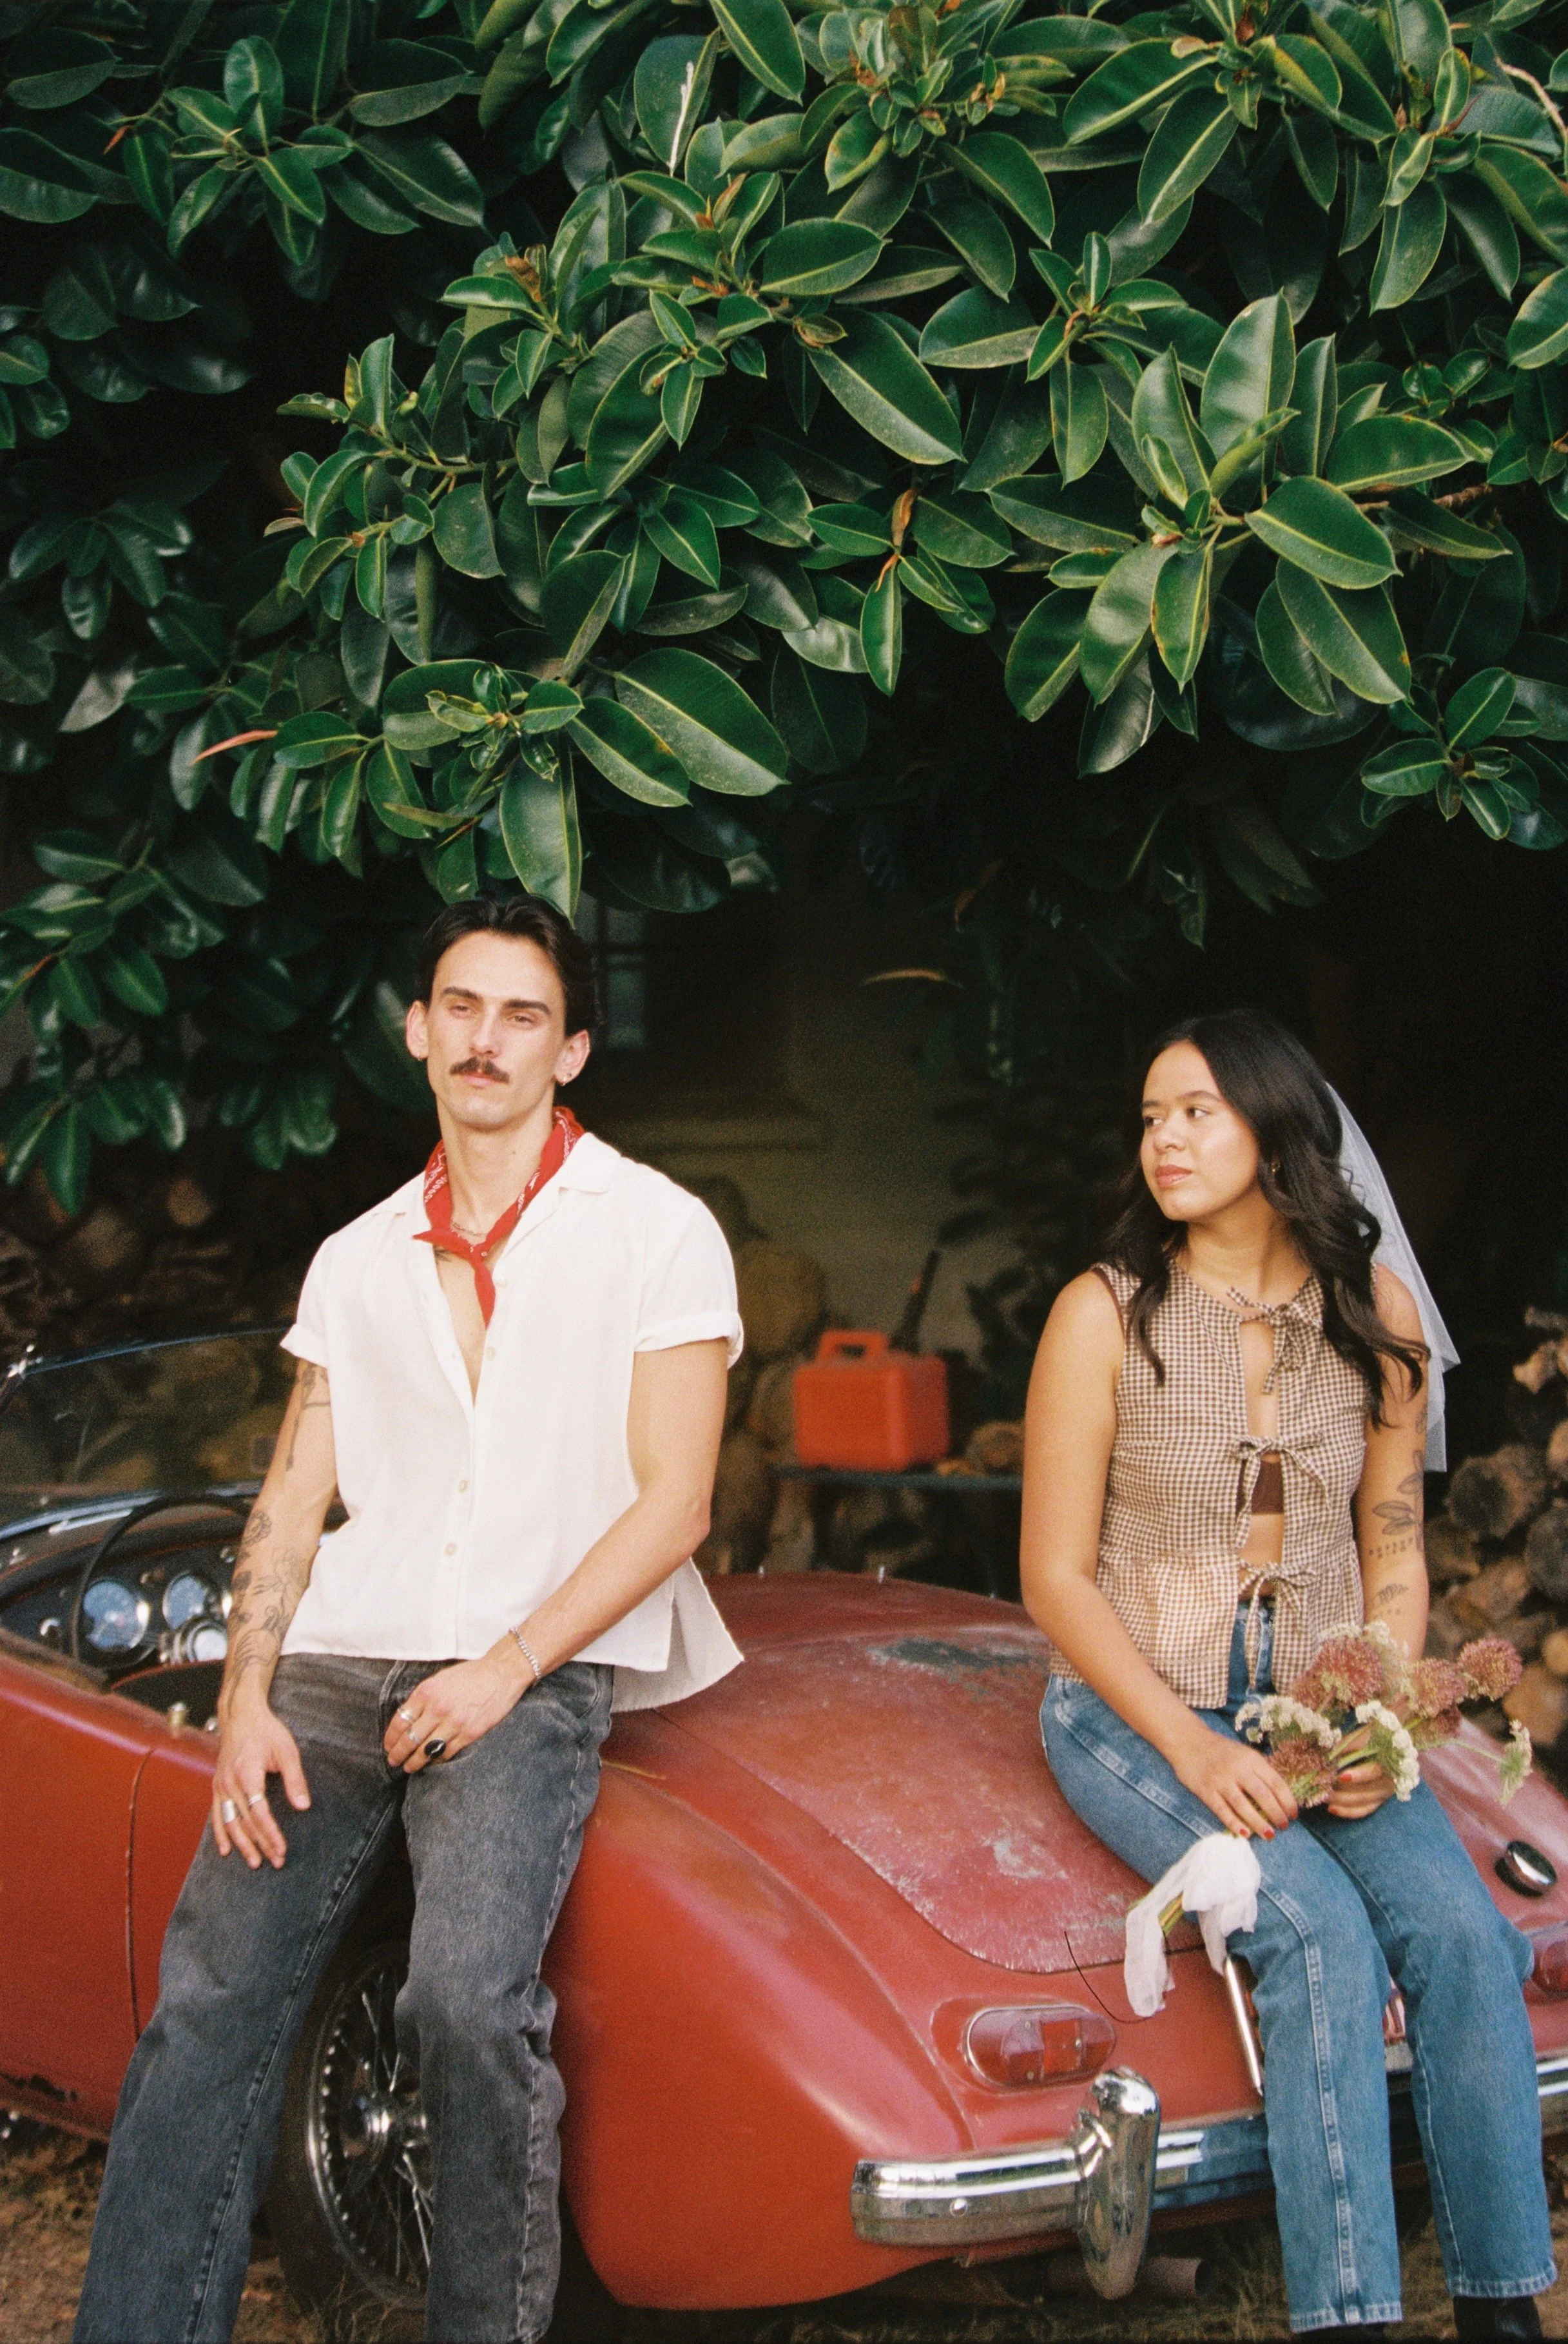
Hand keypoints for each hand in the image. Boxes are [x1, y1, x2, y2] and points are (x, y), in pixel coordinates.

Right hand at [212, 1703, 310, 1869]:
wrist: (241, 1716)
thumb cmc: (266, 1731)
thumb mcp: (287, 1750)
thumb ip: (295, 1778)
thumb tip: (303, 1806)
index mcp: (247, 1774)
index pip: (259, 1813)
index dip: (270, 1834)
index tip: (282, 1849)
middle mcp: (230, 1783)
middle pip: (244, 1822)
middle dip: (260, 1845)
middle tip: (275, 1861)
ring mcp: (220, 1786)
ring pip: (229, 1823)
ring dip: (242, 1845)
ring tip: (255, 1862)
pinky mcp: (217, 1786)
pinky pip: (216, 1815)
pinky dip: (220, 1833)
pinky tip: (226, 1850)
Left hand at [383, 1645, 531, 1774]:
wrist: (501, 1673)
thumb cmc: (470, 1675)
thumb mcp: (439, 1679)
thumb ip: (423, 1698)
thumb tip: (407, 1719)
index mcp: (427, 1692)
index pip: (400, 1721)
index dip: (391, 1738)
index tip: (388, 1746)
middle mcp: (437, 1708)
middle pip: (409, 1739)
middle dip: (398, 1754)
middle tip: (393, 1761)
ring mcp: (454, 1722)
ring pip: (426, 1751)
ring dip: (414, 1762)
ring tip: (409, 1768)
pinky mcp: (470, 1733)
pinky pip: (447, 1753)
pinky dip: (436, 1760)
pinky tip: (432, 1762)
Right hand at [1169, 1721, 1298, 1838]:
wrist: (1188, 1740)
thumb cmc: (1221, 1750)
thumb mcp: (1244, 1753)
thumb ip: (1259, 1771)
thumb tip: (1280, 1796)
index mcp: (1251, 1759)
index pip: (1276, 1783)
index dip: (1288, 1801)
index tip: (1294, 1814)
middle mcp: (1238, 1769)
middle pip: (1263, 1795)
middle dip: (1277, 1814)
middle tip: (1284, 1826)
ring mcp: (1221, 1780)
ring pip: (1243, 1805)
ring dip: (1258, 1822)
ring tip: (1269, 1834)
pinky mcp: (1206, 1790)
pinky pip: (1222, 1810)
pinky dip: (1234, 1823)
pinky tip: (1244, 1834)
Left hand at [1324, 1726, 1398, 1819]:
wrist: (1388, 1746)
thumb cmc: (1371, 1738)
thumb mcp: (1360, 1737)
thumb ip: (1345, 1746)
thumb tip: (1326, 1755)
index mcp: (1388, 1762)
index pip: (1374, 1772)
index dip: (1359, 1775)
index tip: (1341, 1777)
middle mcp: (1388, 1781)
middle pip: (1365, 1791)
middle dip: (1341, 1790)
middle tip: (1321, 1786)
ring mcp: (1382, 1794)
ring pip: (1361, 1802)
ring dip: (1340, 1801)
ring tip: (1322, 1796)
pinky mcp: (1377, 1801)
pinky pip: (1362, 1811)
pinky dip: (1346, 1811)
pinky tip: (1331, 1808)